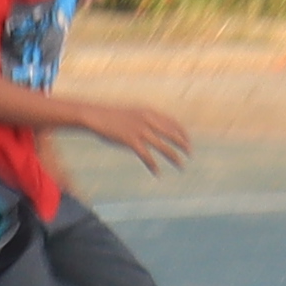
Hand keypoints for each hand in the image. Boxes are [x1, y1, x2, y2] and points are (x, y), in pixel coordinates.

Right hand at [79, 98, 197, 172]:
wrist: (95, 115)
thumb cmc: (112, 116)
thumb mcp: (132, 113)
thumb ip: (144, 119)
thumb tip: (154, 128)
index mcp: (149, 112)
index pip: (173, 122)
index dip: (183, 132)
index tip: (188, 141)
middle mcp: (148, 120)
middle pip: (172, 134)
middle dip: (183, 144)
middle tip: (190, 154)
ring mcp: (140, 130)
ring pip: (163, 146)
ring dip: (174, 157)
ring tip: (181, 166)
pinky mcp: (130, 141)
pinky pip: (146, 156)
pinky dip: (153, 165)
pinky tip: (158, 173)